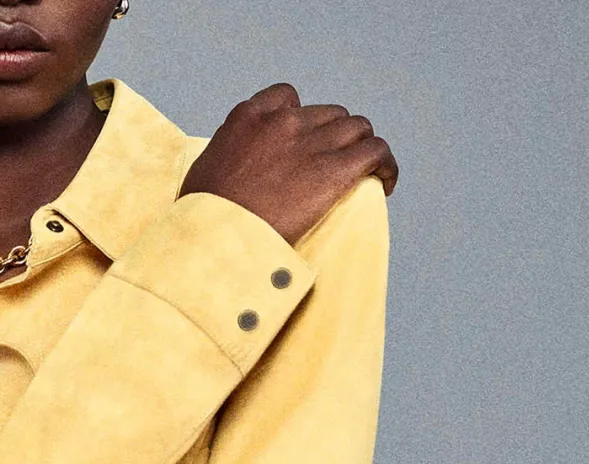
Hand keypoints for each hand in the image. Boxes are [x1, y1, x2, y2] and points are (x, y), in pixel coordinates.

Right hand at [178, 82, 398, 244]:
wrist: (215, 240)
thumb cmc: (202, 219)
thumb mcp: (202, 173)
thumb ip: (224, 158)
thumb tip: (229, 171)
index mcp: (248, 118)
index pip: (287, 98)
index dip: (301, 118)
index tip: (303, 139)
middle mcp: (282, 122)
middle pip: (328, 115)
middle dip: (335, 136)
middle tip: (336, 162)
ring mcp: (310, 144)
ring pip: (356, 129)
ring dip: (361, 148)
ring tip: (366, 172)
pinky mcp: (333, 171)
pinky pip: (375, 152)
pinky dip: (385, 163)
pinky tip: (386, 180)